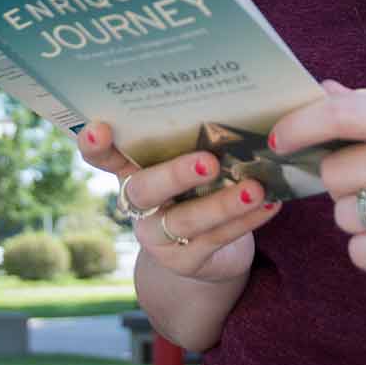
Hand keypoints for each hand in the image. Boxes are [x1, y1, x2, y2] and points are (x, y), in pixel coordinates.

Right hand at [78, 121, 281, 282]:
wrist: (206, 252)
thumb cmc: (200, 187)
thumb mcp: (189, 162)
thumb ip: (194, 141)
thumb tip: (235, 102)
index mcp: (133, 171)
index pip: (104, 157)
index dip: (96, 146)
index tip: (100, 128)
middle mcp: (139, 206)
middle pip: (144, 190)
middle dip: (175, 175)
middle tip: (209, 161)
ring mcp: (158, 238)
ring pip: (185, 221)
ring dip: (221, 204)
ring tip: (254, 189)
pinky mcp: (186, 261)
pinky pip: (216, 240)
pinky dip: (245, 221)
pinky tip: (269, 204)